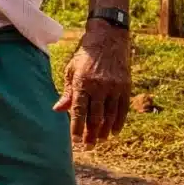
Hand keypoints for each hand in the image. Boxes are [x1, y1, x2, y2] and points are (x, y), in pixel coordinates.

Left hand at [54, 19, 130, 148]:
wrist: (108, 38)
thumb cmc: (85, 54)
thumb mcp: (71, 69)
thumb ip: (67, 91)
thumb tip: (58, 110)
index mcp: (82, 82)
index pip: (78, 111)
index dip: (76, 127)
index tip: (74, 141)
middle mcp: (99, 86)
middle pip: (95, 117)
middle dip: (91, 134)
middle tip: (88, 146)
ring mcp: (114, 87)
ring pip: (110, 115)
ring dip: (105, 130)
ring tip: (100, 140)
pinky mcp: (126, 86)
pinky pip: (123, 109)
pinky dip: (119, 122)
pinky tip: (114, 131)